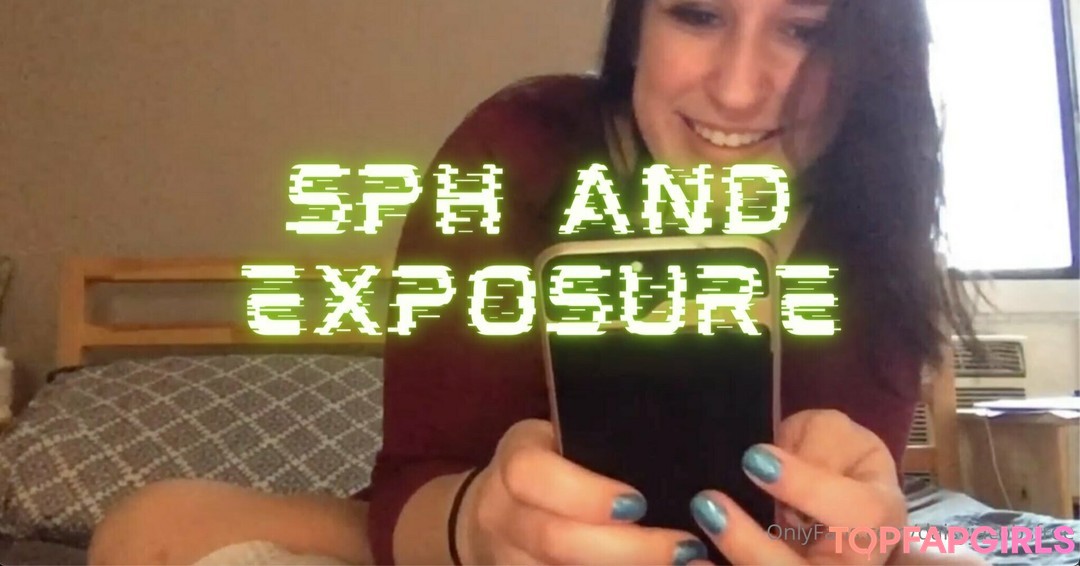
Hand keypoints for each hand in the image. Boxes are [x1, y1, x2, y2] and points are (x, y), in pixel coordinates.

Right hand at [459, 419, 709, 564]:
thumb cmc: (558, 465)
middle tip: (684, 548)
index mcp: (515, 460)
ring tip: (684, 565)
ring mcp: (508, 557)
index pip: (532, 473)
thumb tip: (682, 456)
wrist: (504, 512)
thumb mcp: (568, 440)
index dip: (583, 493)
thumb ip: (610, 447)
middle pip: (554, 538)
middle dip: (626, 548)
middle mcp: (501, 513)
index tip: (637, 503)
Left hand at [689, 409, 908, 564]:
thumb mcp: (833, 434)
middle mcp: (855, 562)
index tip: (753, 458)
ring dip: (735, 563)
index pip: (856, 514)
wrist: (829, 488)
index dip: (804, 487)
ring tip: (690, 553)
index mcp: (878, 516)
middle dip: (753, 547)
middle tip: (707, 505)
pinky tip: (691, 562)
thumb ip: (815, 445)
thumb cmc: (833, 456)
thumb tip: (770, 465)